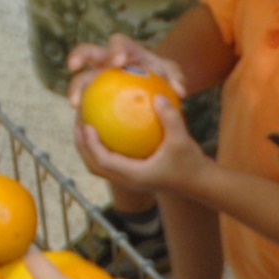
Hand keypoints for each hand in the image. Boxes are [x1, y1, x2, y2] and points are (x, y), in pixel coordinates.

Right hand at [66, 34, 188, 105]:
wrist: (152, 88)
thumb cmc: (162, 78)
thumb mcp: (172, 75)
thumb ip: (176, 79)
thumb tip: (180, 92)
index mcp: (124, 49)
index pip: (118, 43)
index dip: (116, 49)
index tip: (119, 61)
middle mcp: (105, 59)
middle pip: (87, 52)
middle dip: (78, 55)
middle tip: (74, 66)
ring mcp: (96, 76)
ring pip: (80, 79)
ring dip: (75, 89)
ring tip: (75, 105)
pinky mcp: (92, 95)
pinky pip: (85, 103)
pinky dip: (84, 113)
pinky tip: (85, 128)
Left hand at [72, 97, 206, 194]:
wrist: (199, 183)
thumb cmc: (191, 163)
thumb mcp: (182, 138)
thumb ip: (170, 117)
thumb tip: (157, 95)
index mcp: (134, 175)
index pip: (104, 161)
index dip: (91, 145)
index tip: (86, 125)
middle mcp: (128, 180)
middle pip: (94, 167)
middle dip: (82, 147)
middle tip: (78, 124)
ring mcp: (130, 180)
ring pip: (100, 167)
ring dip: (89, 149)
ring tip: (86, 126)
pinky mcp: (134, 175)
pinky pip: (112, 162)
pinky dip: (104, 148)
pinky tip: (107, 128)